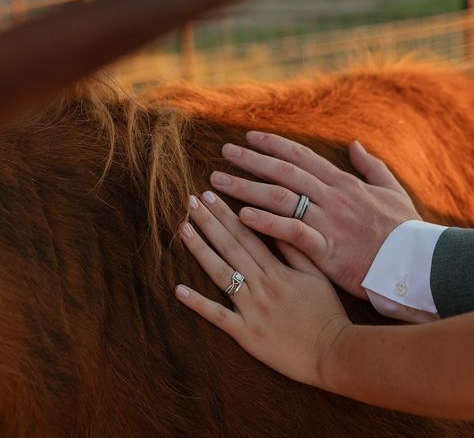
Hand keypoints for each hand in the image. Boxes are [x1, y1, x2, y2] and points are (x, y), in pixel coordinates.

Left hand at [175, 191, 349, 386]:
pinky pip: (218, 316)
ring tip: (183, 229)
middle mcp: (261, 285)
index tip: (211, 196)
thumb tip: (275, 226)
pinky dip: (197, 303)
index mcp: (278, 270)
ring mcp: (251, 309)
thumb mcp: (317, 275)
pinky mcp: (246, 333)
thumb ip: (295, 250)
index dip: (226, 214)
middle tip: (190, 202)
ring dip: (200, 250)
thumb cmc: (327, 313)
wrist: (333, 353)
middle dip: (209, 222)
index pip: (247, 234)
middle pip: (230, 247)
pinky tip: (179, 289)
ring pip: (221, 274)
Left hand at [209, 132, 420, 299]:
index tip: (249, 136)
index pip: (301, 156)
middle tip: (224, 152)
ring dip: (246, 187)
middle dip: (251, 160)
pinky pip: (290, 232)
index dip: (273, 144)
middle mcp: (330, 197)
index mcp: (342, 183)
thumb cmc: (402, 229)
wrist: (414, 265)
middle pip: (283, 172)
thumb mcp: (390, 189)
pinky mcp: (325, 249)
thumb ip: (370, 165)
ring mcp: (327, 222)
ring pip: (280, 198)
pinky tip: (242, 216)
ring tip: (219, 181)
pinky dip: (266, 223)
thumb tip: (355, 144)